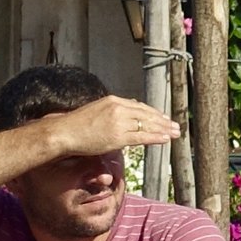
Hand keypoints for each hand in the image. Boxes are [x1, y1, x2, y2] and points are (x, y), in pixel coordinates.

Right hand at [48, 95, 177, 158]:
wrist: (64, 132)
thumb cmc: (77, 124)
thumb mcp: (98, 110)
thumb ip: (114, 111)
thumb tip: (128, 112)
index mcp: (114, 101)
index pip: (140, 107)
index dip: (154, 113)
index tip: (164, 117)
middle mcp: (118, 109)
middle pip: (147, 115)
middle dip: (163, 121)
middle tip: (176, 126)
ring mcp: (119, 122)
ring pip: (147, 125)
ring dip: (163, 129)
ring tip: (175, 133)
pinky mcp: (118, 136)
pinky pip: (141, 136)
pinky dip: (155, 137)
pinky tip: (165, 139)